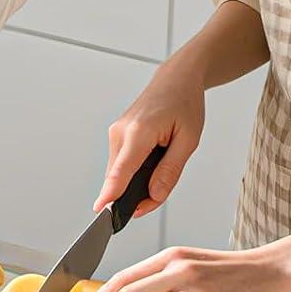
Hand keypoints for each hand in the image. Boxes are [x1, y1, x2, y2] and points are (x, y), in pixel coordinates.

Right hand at [94, 60, 206, 218]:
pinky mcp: (116, 135)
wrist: (175, 80)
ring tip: (160, 177)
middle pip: (119, 176)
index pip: (122, 170)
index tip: (101, 211)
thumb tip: (155, 195)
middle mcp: (120, 132)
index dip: (111, 193)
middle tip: (156, 201)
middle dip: (134, 196)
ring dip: (134, 184)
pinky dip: (132, 173)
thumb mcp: (188, 140)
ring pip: (119, 171)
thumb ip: (170, 170)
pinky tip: (150, 168)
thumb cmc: (184, 104)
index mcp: (139, 132)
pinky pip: (121, 163)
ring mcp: (115, 133)